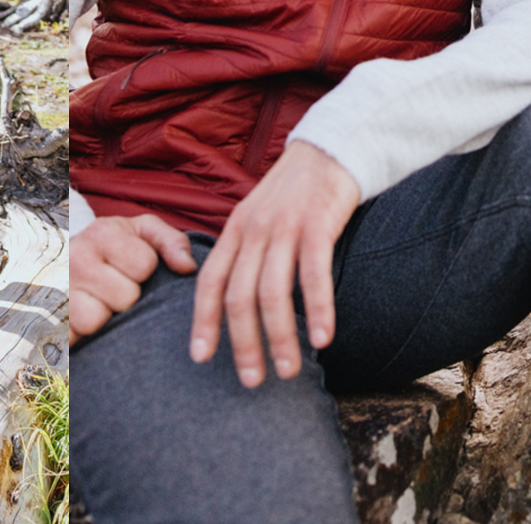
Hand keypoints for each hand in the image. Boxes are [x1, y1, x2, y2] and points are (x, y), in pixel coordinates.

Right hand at [69, 213, 195, 344]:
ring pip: (97, 321)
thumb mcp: (142, 232)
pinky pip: (74, 338)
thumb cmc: (115, 248)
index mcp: (101, 232)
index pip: (143, 264)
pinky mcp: (48, 317)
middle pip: (125, 297)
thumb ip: (171, 241)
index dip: (145, 270)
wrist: (64, 260)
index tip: (131, 266)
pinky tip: (82, 318)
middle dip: (127, 298)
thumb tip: (187, 268)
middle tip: (114, 287)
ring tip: (99, 303)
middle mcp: (76, 257)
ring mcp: (58, 288)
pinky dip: (82, 335)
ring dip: (104, 318)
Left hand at [190, 140, 359, 386]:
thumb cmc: (294, 194)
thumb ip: (246, 254)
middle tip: (251, 380)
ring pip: (273, 293)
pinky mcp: (317, 224)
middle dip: (243, 343)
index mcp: (234, 231)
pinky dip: (317, 309)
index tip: (200, 357)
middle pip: (238, 296)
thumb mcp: (257, 218)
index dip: (203, 321)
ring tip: (288, 371)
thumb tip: (239, 303)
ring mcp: (284, 228)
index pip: (209, 282)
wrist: (329, 150)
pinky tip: (323, 339)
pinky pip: (314, 275)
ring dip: (280, 337)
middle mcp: (253, 231)